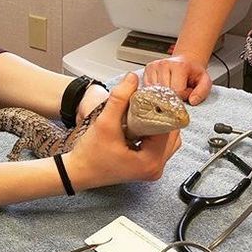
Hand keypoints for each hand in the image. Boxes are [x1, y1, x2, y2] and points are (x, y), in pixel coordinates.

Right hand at [63, 72, 181, 189]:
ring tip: (145, 113)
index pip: (168, 128)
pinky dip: (154, 133)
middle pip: (172, 134)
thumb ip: (119, 99)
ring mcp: (152, 169)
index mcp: (150, 162)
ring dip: (159, 124)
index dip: (162, 110)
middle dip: (162, 116)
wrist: (78, 171)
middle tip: (149, 102)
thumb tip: (132, 79)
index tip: (153, 97)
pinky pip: (160, 146)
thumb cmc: (89, 155)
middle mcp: (155, 168)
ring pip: (168, 140)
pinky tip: (142, 124)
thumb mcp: (104, 123)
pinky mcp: (147, 167)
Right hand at [143, 54, 211, 105]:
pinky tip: (164, 85)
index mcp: (179, 66)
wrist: (185, 61)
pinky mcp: (147, 69)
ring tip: (172, 86)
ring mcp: (154, 66)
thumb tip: (192, 101)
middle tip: (180, 89)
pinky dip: (156, 90)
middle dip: (173, 95)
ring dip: (164, 93)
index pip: (177, 91)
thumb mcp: (204, 81)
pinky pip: (148, 87)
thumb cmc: (193, 72)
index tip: (187, 90)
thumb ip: (202, 92)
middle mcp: (164, 64)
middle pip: (165, 92)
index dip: (184, 95)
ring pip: (155, 91)